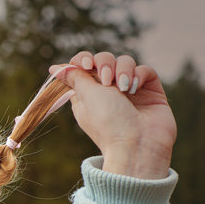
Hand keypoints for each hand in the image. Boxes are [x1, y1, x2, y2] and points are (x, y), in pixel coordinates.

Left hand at [51, 51, 176, 179]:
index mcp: (87, 94)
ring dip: (123, 70)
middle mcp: (108, 91)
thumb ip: (74, 77)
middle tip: (107, 80)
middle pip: (104, 60)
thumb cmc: (107, 123)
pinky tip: (135, 88)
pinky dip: (139, 75)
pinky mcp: (149, 90)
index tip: (85, 65)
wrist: (137, 143)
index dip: (83, 60)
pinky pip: (144, 70)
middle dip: (104, 64)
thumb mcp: (86, 97)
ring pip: (125, 62)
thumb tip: (54, 68)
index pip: (82, 66)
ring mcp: (129, 90)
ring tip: (123, 88)